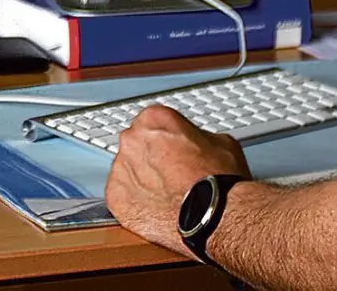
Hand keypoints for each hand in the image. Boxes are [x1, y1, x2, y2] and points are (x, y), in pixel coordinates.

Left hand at [105, 104, 250, 253]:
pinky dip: (134, 203)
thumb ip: (195, 135)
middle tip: (171, 176)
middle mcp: (132, 139)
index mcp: (153, 118)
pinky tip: (155, 209)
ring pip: (127, 171)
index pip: (152, 123)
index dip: (166, 139)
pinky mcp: (116, 197)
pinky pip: (120, 196)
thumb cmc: (220, 182)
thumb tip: (192, 142)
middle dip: (151, 159)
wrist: (218, 217)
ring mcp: (121, 168)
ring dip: (142, 180)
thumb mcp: (219, 141)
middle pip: (137, 145)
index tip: (173, 152)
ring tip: (166, 196)